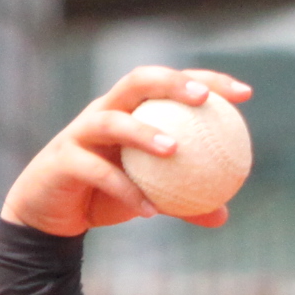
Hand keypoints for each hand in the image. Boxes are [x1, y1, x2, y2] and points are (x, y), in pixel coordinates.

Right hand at [0, 66, 251, 237]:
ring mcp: (80, 133)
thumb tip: (224, 215)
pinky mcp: (63, 161)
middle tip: (203, 100)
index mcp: (130, 110)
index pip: (171, 84)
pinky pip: (96, 172)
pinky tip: (149, 209)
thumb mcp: (148, 198)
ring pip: (112, 120)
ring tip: (174, 150)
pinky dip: (124, 189)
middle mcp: (104, 111)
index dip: (207, 80)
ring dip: (144, 133)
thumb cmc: (104, 196)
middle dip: (171, 82)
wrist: (50, 215)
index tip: (244, 94)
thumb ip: (182, 203)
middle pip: (137, 81)